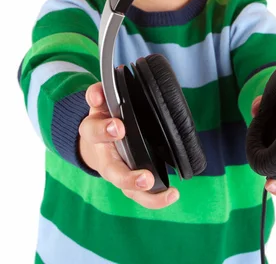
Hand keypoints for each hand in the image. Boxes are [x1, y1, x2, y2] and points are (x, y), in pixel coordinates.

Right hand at [78, 82, 178, 207]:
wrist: (93, 142)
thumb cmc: (103, 117)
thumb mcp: (99, 103)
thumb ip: (99, 94)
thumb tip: (104, 87)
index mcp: (94, 132)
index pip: (93, 130)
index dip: (104, 129)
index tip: (119, 127)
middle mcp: (104, 156)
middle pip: (112, 170)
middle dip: (127, 175)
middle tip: (145, 177)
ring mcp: (116, 172)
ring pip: (126, 188)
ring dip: (143, 191)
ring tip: (165, 192)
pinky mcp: (127, 182)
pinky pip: (139, 195)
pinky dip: (155, 198)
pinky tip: (173, 195)